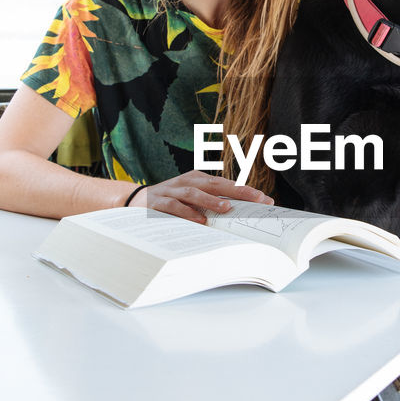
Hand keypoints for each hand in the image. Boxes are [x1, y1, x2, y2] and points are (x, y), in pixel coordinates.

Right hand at [130, 171, 273, 224]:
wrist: (134, 201)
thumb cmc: (171, 202)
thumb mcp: (191, 200)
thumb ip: (212, 205)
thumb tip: (240, 218)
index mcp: (198, 180)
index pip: (226, 184)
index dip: (246, 191)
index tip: (265, 200)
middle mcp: (187, 182)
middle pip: (215, 184)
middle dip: (237, 191)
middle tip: (255, 200)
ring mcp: (172, 191)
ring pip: (194, 193)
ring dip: (211, 200)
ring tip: (226, 208)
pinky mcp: (158, 203)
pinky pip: (174, 207)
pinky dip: (187, 213)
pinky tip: (199, 220)